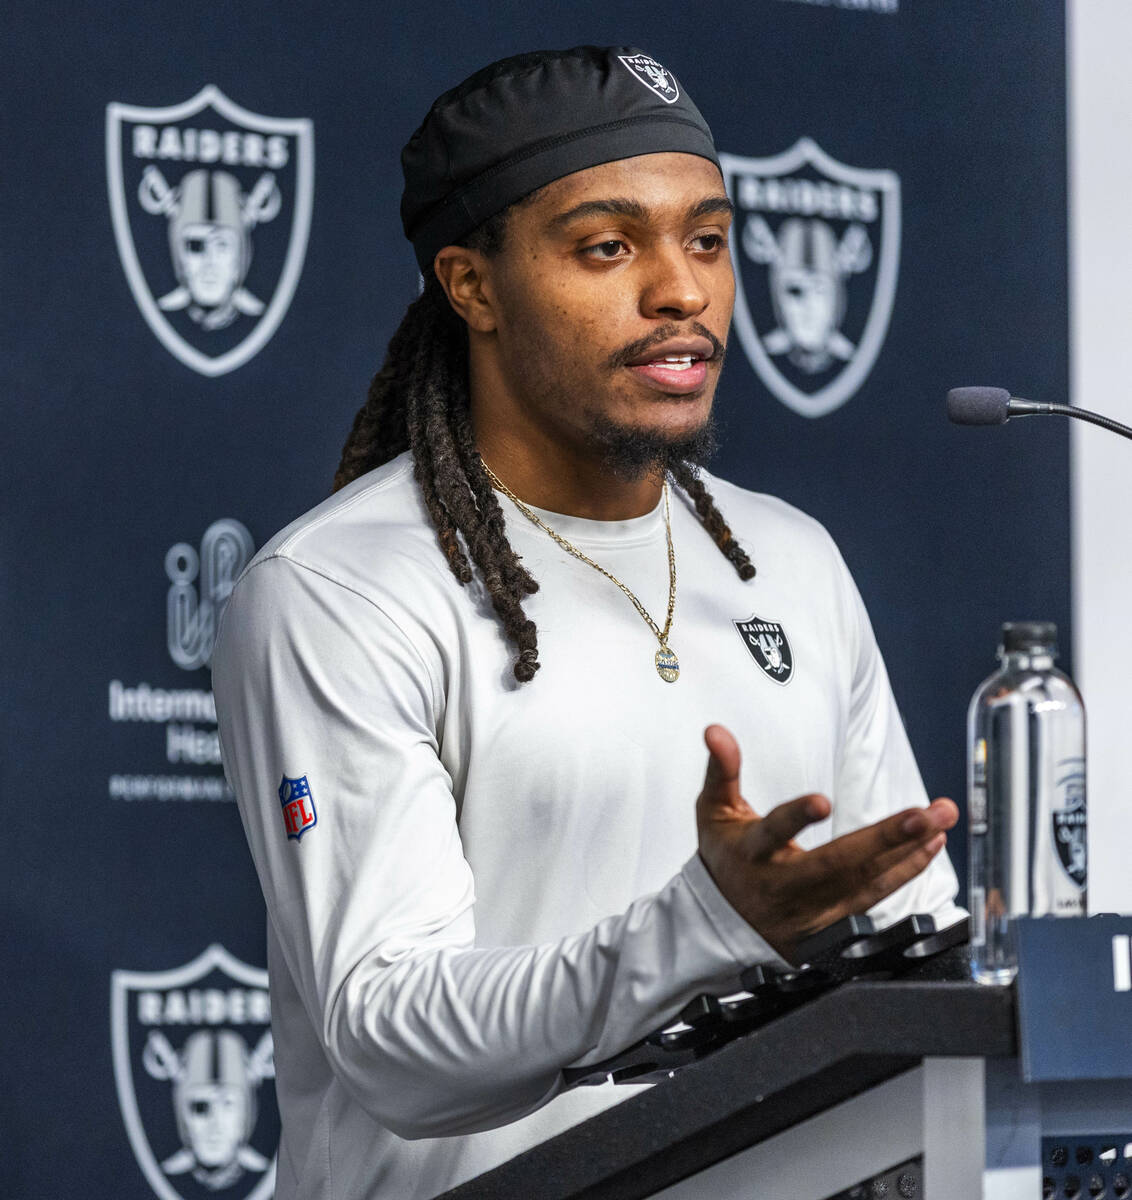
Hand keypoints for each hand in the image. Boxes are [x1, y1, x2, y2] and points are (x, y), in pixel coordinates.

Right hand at [695, 724, 957, 962]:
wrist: (725, 922)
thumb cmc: (727, 856)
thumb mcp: (714, 811)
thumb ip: (722, 769)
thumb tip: (716, 731)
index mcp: (751, 853)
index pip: (773, 832)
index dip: (796, 818)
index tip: (822, 801)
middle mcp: (783, 885)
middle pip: (837, 864)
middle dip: (885, 839)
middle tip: (924, 814)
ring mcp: (811, 911)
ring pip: (865, 883)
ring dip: (908, 851)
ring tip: (939, 821)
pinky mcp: (833, 926)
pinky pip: (876, 898)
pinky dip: (906, 871)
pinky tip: (929, 846)